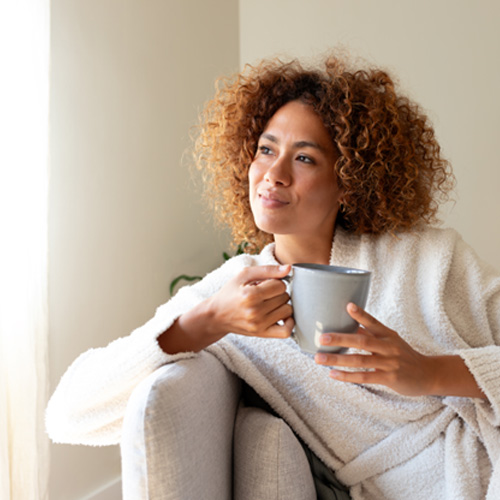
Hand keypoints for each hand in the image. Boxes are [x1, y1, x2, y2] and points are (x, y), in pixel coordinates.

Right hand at [206, 264, 293, 338]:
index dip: (275, 282)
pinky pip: (286, 332)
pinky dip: (289, 323)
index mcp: (250, 294)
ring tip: (270, 303)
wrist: (216, 315)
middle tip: (266, 294)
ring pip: (287, 311)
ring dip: (282, 305)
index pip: (280, 285)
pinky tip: (283, 316)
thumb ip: (267, 270)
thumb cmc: (230, 293)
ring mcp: (258, 324)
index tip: (266, 284)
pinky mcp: (261, 334)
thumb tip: (288, 268)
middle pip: (285, 297)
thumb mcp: (244, 275)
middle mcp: (255, 311)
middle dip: (277, 293)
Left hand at [314, 303, 434, 395]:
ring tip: (319, 358)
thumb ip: (371, 333)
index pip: (373, 322)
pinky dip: (347, 376)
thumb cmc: (403, 355)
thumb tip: (348, 322)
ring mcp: (390, 362)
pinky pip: (365, 376)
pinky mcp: (390, 378)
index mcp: (388, 335)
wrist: (428, 374)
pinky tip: (332, 374)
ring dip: (337, 359)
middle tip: (322, 338)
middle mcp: (389, 346)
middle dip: (340, 338)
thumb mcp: (391, 340)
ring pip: (359, 360)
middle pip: (362, 341)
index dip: (361, 314)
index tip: (347, 306)